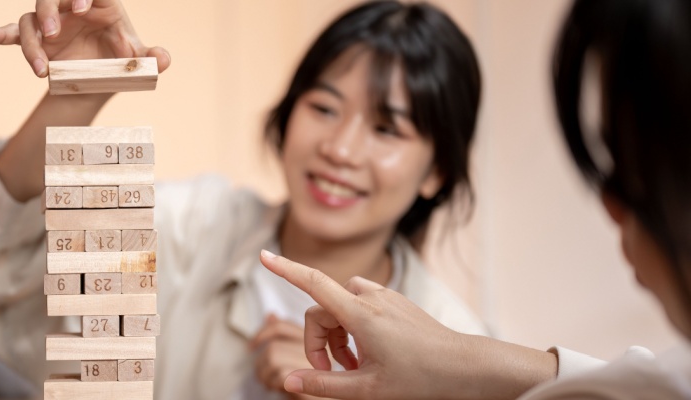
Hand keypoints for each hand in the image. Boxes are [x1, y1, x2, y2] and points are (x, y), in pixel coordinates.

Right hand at [0, 0, 170, 76]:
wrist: (99, 81)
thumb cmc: (120, 62)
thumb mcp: (137, 62)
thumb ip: (152, 58)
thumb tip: (164, 59)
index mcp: (101, 5)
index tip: (84, 8)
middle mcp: (72, 8)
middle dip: (50, 10)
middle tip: (54, 33)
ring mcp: (51, 22)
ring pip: (32, 19)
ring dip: (32, 41)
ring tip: (40, 69)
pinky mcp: (35, 39)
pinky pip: (13, 33)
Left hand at [249, 315, 322, 399]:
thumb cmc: (310, 386)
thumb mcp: (293, 358)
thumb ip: (285, 337)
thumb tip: (271, 315)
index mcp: (316, 339)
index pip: (282, 326)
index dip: (262, 334)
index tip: (251, 347)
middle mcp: (320, 347)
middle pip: (274, 346)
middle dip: (261, 364)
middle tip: (264, 377)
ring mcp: (319, 363)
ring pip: (274, 357)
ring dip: (265, 375)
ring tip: (271, 384)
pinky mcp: (315, 380)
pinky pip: (282, 374)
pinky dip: (274, 384)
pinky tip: (280, 390)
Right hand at [259, 250, 556, 399]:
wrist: (467, 368)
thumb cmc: (421, 379)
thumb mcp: (368, 389)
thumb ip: (324, 385)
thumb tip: (288, 381)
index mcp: (360, 314)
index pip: (312, 283)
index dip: (285, 269)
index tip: (263, 255)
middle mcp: (371, 297)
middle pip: (322, 309)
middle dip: (318, 340)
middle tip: (331, 373)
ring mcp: (386, 297)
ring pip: (341, 305)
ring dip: (337, 333)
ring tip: (354, 365)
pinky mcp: (397, 302)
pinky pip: (362, 305)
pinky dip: (355, 328)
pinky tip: (372, 354)